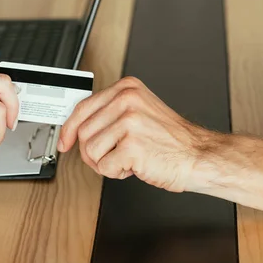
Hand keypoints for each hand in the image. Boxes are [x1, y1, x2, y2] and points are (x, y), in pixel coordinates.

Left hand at [59, 77, 206, 192]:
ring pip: (90, 151)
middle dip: (93, 152)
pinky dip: (117, 173)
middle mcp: (127, 101)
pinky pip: (105, 167)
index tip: (65, 141)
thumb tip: (77, 126)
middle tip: (113, 156)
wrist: (197, 155)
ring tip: (128, 158)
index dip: (70, 129)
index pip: (83, 107)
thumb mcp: (140, 112)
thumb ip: (111, 113)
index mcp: (127, 89)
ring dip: (106, 163)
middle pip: (83, 132)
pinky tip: (135, 165)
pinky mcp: (132, 145)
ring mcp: (130, 122)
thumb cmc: (171, 140)